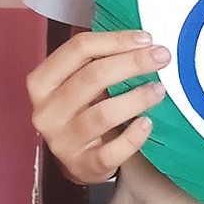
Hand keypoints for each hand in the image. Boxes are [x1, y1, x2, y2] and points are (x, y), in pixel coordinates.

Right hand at [26, 28, 168, 184]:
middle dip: (132, 63)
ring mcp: (62, 141)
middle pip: (91, 77)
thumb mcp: (79, 82)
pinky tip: (147, 123)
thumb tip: (141, 40)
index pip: (77, 49)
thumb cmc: (82, 109)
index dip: (114, 40)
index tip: (146, 38)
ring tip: (159, 89)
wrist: (79, 158)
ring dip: (136, 98)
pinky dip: (133, 136)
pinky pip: (112, 151)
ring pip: (103, 114)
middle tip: (162, 57)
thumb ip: (98, 60)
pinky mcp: (83, 166)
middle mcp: (47, 111)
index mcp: (42, 82)